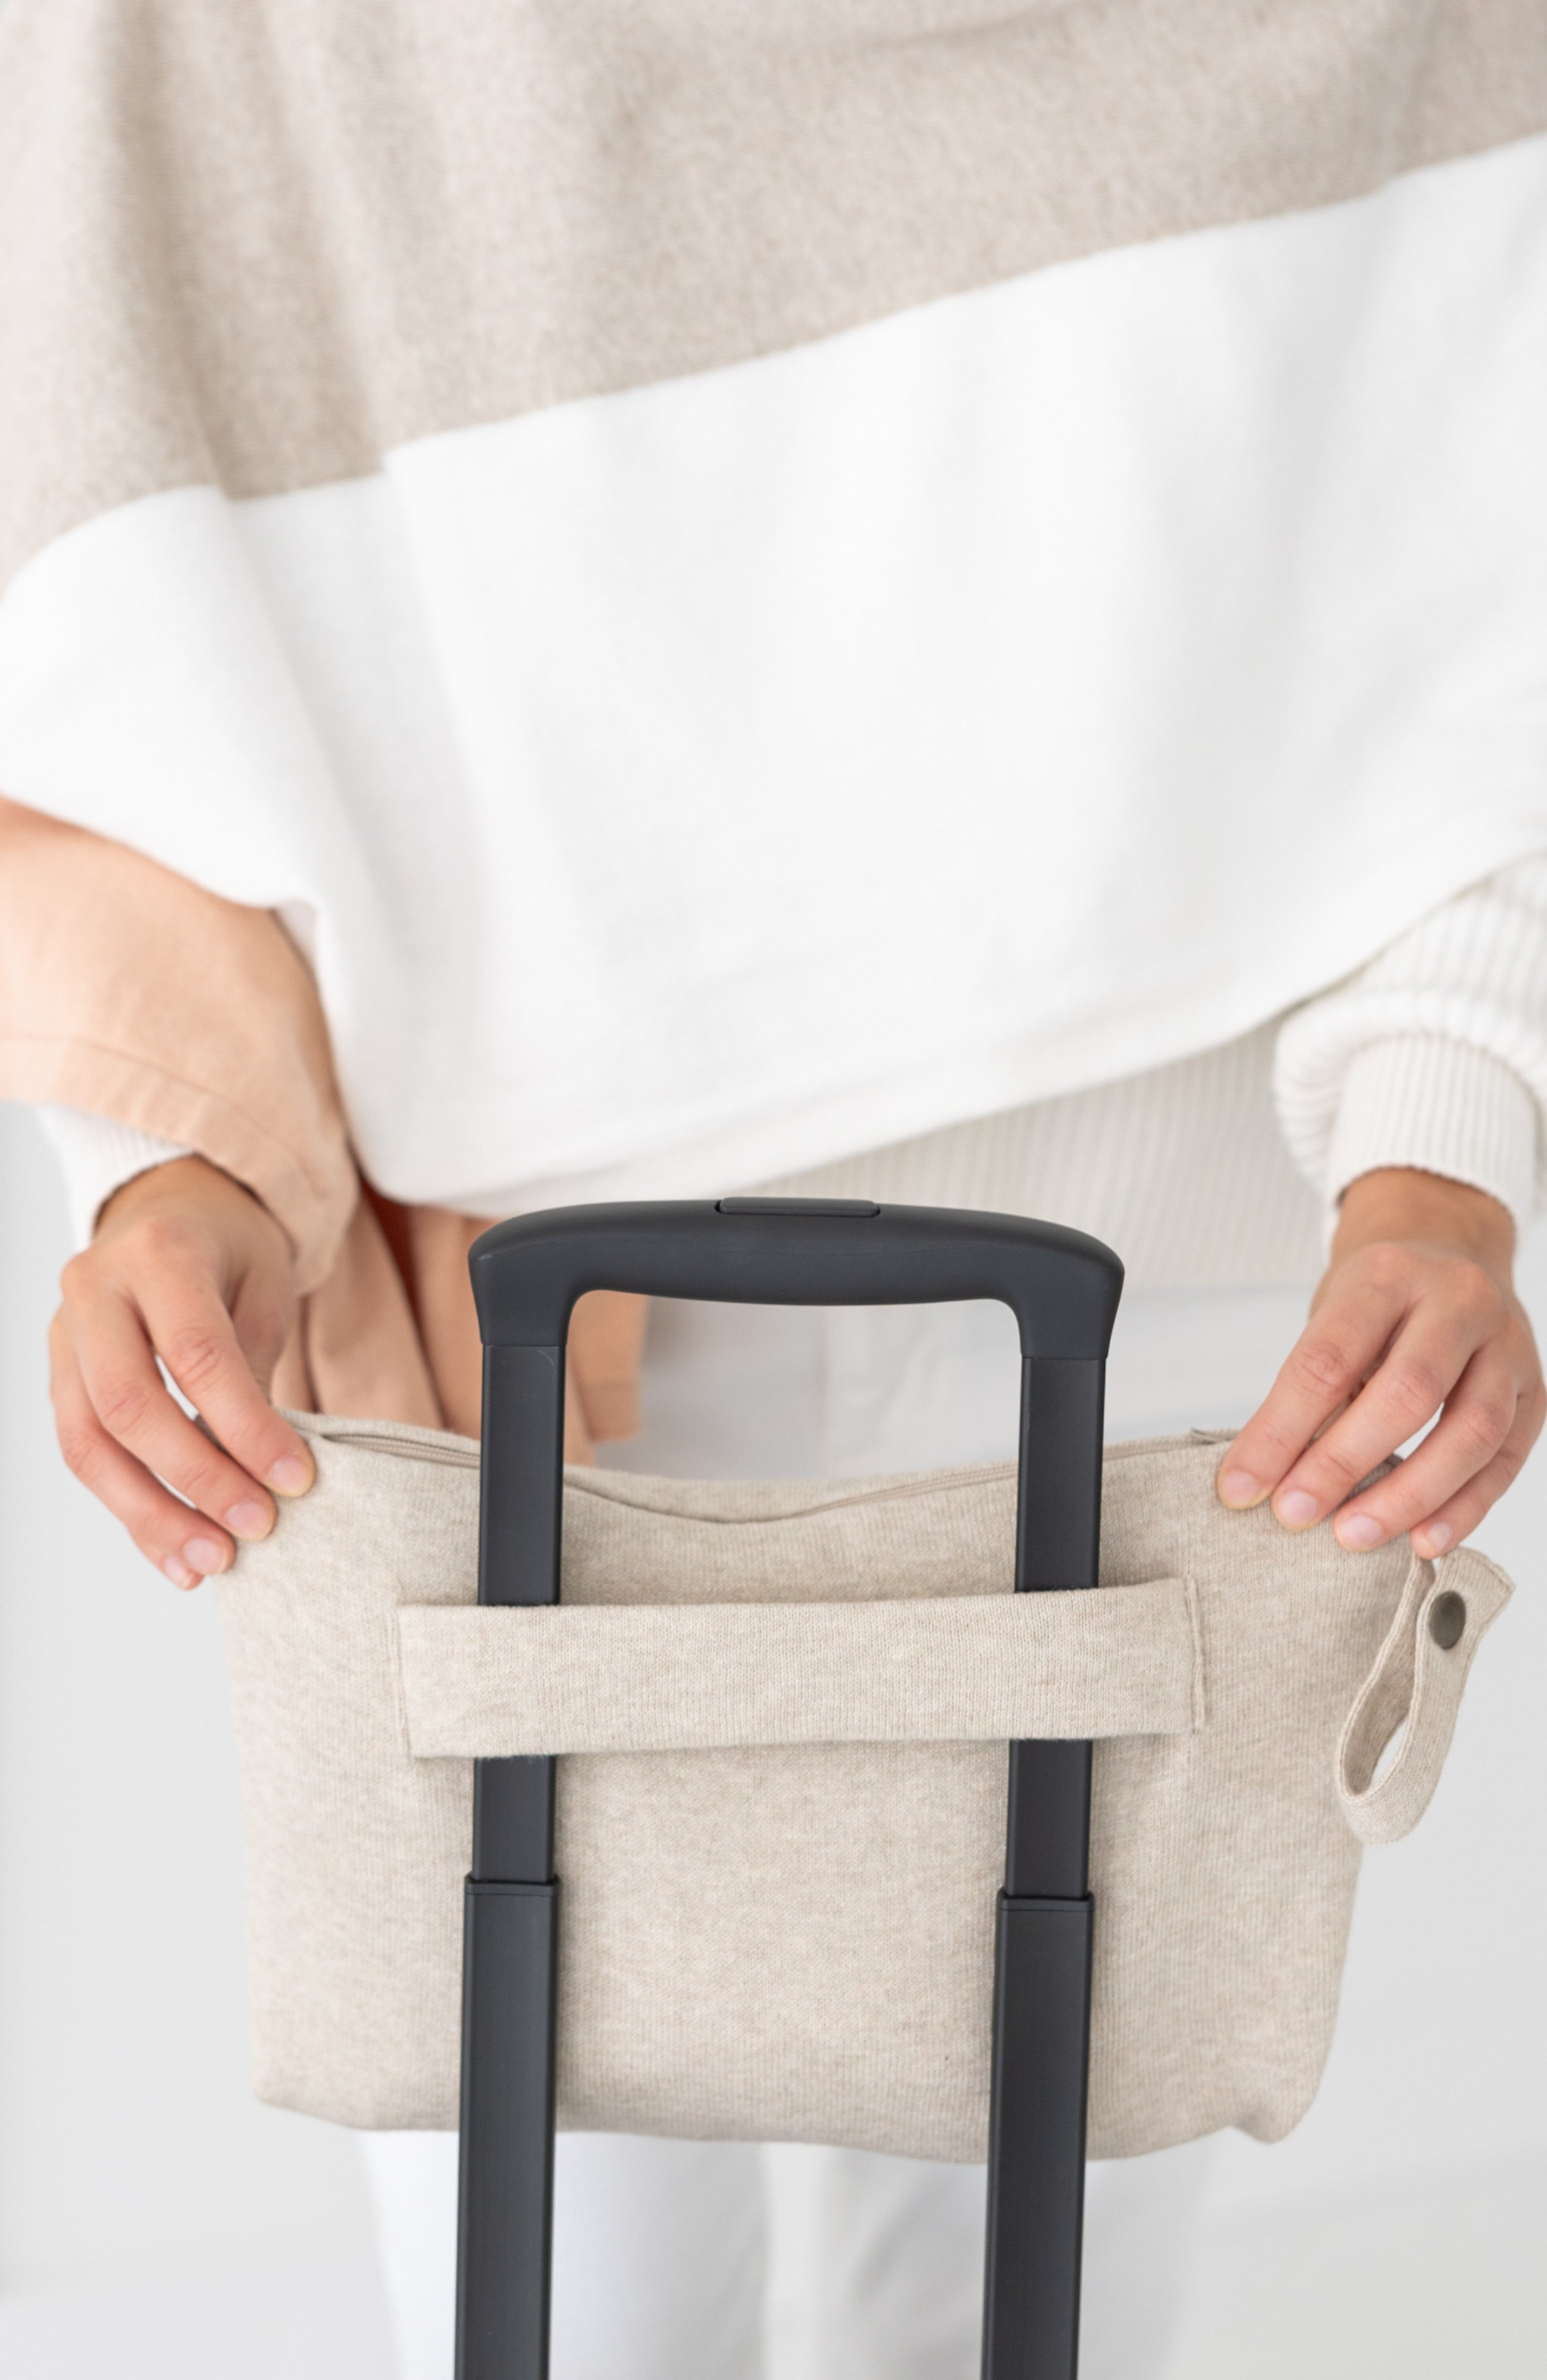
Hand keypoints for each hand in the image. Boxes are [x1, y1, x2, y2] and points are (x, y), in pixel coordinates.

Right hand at [49, 1156, 314, 1586]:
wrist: (170, 1208)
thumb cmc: (229, 1248)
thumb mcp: (264, 1285)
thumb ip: (255, 1366)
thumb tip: (265, 1470)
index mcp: (159, 1254)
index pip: (198, 1354)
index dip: (245, 1427)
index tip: (294, 1480)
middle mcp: (95, 1290)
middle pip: (130, 1404)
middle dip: (195, 1478)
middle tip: (255, 1527)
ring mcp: (64, 1334)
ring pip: (89, 1442)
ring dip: (151, 1513)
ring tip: (212, 1561)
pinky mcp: (58, 1374)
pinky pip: (83, 1453)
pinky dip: (130, 1510)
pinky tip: (174, 1553)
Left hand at [1217, 1168, 1543, 1556]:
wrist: (1453, 1253)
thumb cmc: (1379, 1301)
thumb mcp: (1334, 1317)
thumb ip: (1310, 1393)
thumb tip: (1262, 1480)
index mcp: (1388, 1276)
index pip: (1328, 1359)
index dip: (1280, 1429)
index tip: (1241, 1486)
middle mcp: (1459, 1301)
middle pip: (1407, 1391)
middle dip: (1344, 1462)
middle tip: (1295, 1514)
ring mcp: (1508, 1346)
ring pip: (1471, 1430)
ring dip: (1409, 1495)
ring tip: (1353, 1536)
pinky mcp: (1535, 1392)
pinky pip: (1504, 1460)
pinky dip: (1463, 1508)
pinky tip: (1421, 1541)